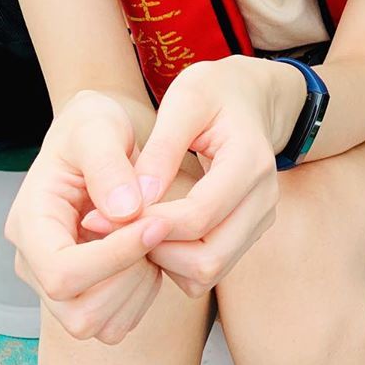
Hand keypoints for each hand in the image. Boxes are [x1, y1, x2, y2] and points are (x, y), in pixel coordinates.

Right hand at [3, 91, 171, 343]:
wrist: (97, 138)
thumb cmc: (93, 126)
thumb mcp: (98, 126)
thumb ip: (109, 165)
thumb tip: (126, 212)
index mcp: (30, 223)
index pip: (64, 272)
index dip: (115, 256)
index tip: (158, 221)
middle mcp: (37, 262)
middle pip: (79, 311)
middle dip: (130, 275)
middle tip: (156, 227)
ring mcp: (58, 284)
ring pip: (98, 324)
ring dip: (138, 287)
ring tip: (151, 236)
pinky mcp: (85, 291)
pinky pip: (116, 322)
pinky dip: (141, 295)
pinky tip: (149, 252)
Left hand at [123, 58, 303, 298]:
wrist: (250, 97)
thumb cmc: (214, 92)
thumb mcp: (185, 100)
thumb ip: (162, 148)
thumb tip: (135, 201)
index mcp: (250, 161)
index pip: (199, 215)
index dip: (148, 223)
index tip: (101, 216)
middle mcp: (263, 197)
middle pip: (208, 258)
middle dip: (155, 251)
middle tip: (112, 229)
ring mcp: (260, 218)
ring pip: (208, 272)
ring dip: (164, 261)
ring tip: (130, 229)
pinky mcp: (249, 231)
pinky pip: (209, 269)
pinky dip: (176, 262)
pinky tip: (152, 232)